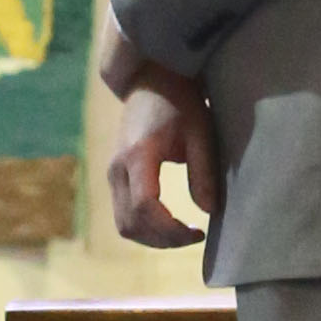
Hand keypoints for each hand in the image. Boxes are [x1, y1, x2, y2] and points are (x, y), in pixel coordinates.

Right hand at [107, 68, 216, 251]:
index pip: (145, 208)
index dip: (170, 230)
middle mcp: (117, 168)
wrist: (151, 80)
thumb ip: (204, 171)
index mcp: (138, 155)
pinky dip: (145, 227)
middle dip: (162, 240)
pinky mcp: (115, 176)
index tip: (199, 232)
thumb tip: (208, 211)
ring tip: (183, 233)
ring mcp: (112, 173)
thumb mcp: (200, 132)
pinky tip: (170, 223)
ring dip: (152, 238)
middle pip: (130, 223)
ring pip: (123, 224)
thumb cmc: (180, 102)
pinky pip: (123, 215)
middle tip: (194, 236)